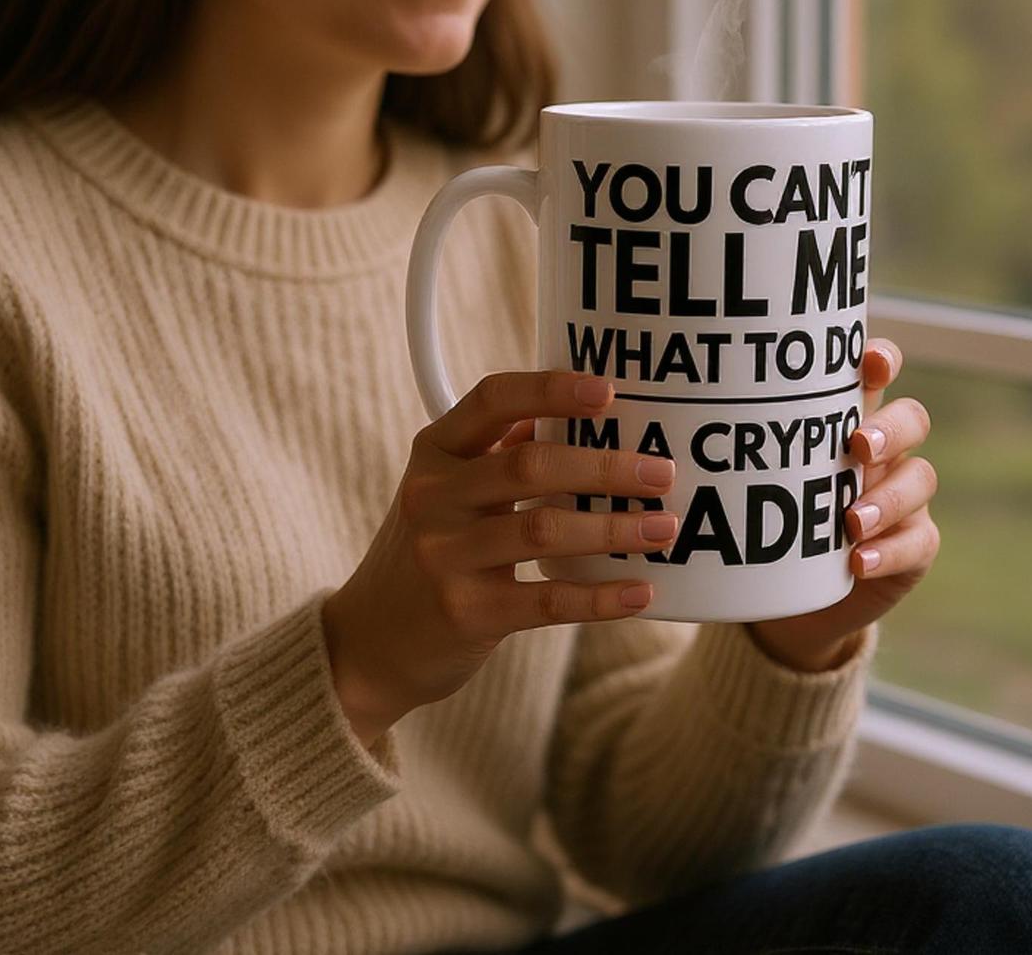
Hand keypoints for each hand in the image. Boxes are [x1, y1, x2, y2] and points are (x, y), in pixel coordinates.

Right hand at [323, 371, 676, 746]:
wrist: (368, 642)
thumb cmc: (428, 551)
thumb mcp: (446, 490)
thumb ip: (500, 451)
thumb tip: (577, 414)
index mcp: (434, 451)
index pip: (491, 399)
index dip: (550, 389)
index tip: (607, 391)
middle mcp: (433, 496)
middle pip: (530, 464)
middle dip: (604, 466)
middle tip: (661, 473)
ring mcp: (444, 556)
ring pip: (543, 530)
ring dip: (613, 528)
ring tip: (664, 529)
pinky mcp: (465, 613)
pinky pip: (546, 601)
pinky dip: (599, 597)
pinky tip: (640, 591)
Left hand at [747, 339, 936, 672]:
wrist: (780, 599)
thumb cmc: (756, 518)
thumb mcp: (744, 475)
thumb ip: (731, 442)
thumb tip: (659, 405)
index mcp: (844, 418)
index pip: (878, 372)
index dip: (881, 359)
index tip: (868, 361)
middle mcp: (882, 452)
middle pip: (912, 418)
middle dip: (890, 428)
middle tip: (857, 446)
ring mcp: (901, 497)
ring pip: (920, 478)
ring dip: (888, 498)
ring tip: (851, 521)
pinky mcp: (912, 547)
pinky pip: (919, 542)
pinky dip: (890, 551)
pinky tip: (859, 561)